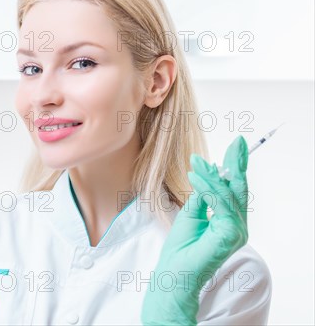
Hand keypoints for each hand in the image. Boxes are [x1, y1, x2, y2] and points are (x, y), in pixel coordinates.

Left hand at [141, 135, 249, 324]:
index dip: (235, 167)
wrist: (174, 272)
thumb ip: (203, 195)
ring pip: (229, 194)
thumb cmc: (180, 247)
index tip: (236, 145)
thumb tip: (208, 172)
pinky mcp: (231, 234)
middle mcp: (238, 225)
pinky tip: (196, 176)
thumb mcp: (191, 213)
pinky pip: (221, 204)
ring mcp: (237, 231)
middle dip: (237, 163)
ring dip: (212, 176)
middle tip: (238, 141)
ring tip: (196, 163)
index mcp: (229, 220)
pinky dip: (208, 188)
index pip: (234, 190)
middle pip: (240, 188)